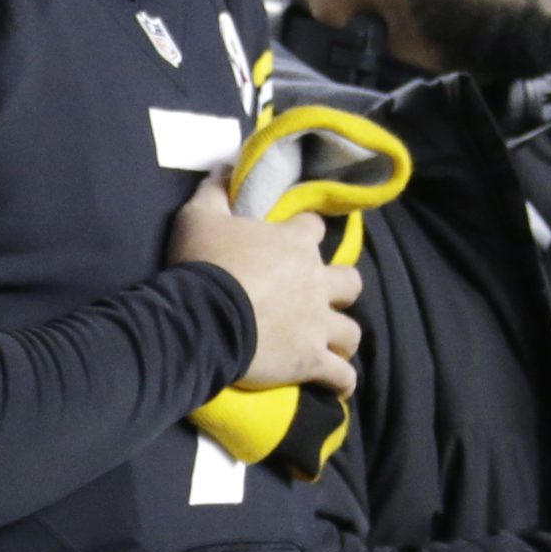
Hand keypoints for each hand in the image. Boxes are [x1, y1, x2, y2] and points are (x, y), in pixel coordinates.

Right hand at [169, 171, 362, 396]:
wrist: (203, 318)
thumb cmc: (203, 264)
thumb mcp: (198, 216)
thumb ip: (215, 190)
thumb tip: (226, 167)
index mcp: (295, 244)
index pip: (316, 227)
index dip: (306, 232)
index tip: (292, 239)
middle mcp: (316, 282)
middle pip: (350, 281)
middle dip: (339, 287)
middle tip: (316, 294)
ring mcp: (317, 324)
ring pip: (352, 331)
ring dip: (341, 334)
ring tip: (327, 341)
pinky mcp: (312, 360)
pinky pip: (342, 375)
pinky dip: (341, 380)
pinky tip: (336, 384)